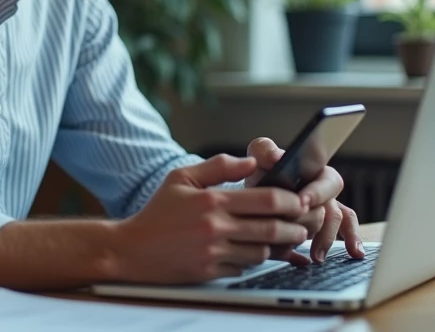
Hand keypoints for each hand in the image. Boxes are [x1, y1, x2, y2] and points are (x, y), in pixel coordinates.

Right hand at [113, 154, 311, 283]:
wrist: (132, 249)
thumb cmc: (159, 211)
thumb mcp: (182, 177)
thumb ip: (218, 166)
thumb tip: (251, 161)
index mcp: (212, 201)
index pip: (266, 200)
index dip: (290, 200)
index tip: (300, 200)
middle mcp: (215, 228)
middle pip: (271, 229)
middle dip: (294, 228)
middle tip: (302, 225)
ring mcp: (213, 253)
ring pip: (261, 252)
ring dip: (276, 247)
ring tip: (282, 239)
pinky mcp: (210, 273)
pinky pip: (243, 269)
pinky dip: (251, 261)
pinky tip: (251, 251)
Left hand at [245, 137, 364, 265]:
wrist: (254, 195)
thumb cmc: (262, 172)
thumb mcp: (259, 157)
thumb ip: (265, 150)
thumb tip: (276, 158)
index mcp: (315, 171)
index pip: (327, 181)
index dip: (317, 192)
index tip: (301, 201)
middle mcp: (325, 192)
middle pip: (331, 209)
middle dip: (316, 221)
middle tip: (300, 230)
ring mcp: (326, 210)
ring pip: (333, 226)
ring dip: (325, 241)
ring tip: (315, 256)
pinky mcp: (323, 227)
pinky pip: (344, 234)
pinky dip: (350, 242)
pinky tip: (352, 254)